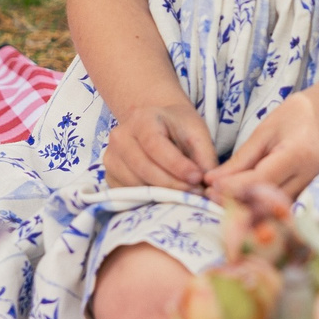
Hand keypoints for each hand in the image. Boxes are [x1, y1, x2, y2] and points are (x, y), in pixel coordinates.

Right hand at [102, 101, 218, 190]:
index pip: (155, 145)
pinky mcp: (110, 175)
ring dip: (161, 195)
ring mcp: (111, 157)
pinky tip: (165, 195)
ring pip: (135, 184)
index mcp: (143, 119)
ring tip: (184, 194)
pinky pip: (128, 194)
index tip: (197, 179)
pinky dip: (148, 199)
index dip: (177, 165)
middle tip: (195, 193)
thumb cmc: (178, 127)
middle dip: (172, 184)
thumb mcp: (197, 132)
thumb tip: (208, 183)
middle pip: (143, 167)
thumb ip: (205, 156)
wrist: (156, 125)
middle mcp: (120, 136)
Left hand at [205, 90, 318, 203]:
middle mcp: (307, 179)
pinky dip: (256, 209)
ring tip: (219, 200)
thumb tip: (213, 180)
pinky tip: (237, 203)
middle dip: (234, 202)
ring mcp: (309, 191)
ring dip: (243, 209)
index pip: (260, 180)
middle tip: (208, 196)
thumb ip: (242, 158)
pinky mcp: (305, 197)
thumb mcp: (267, 129)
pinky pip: (278, 209)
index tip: (209, 186)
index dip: (233, 187)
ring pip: (271, 211)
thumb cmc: (299, 115)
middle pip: (265, 202)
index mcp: (297, 156)